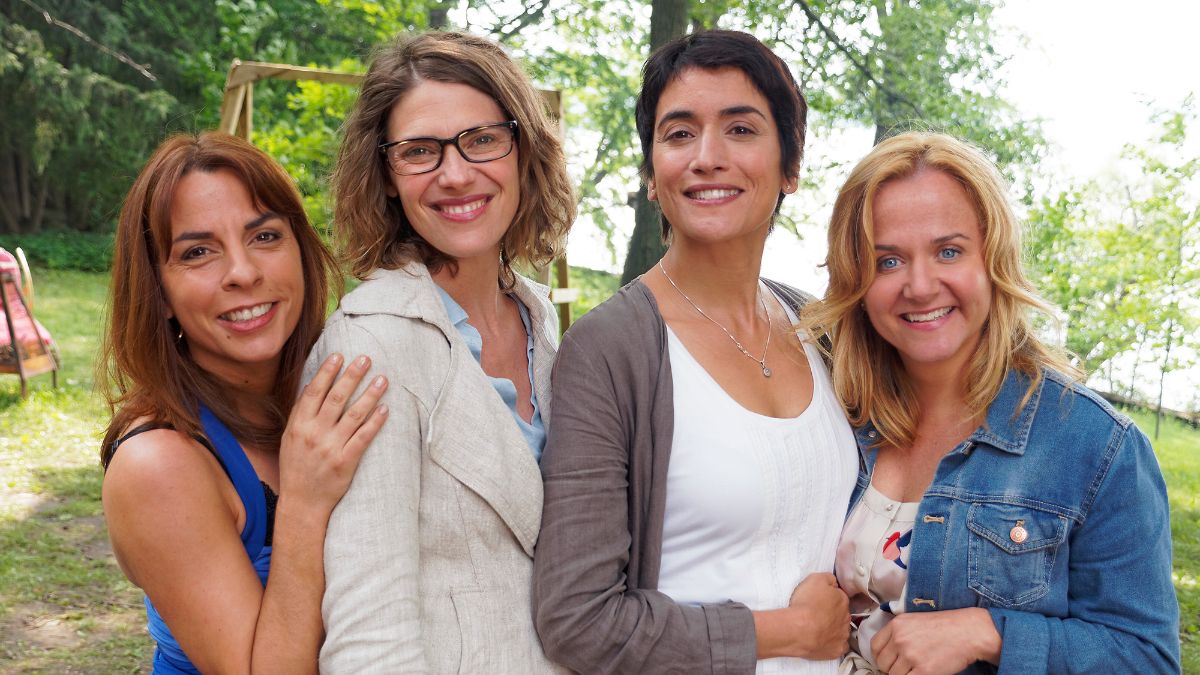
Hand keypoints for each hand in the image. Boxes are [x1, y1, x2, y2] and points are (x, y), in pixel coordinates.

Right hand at [280, 353, 388, 510]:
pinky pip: (363, 437)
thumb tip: (312, 385)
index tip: (339, 355)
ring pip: (353, 415)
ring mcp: (330, 448)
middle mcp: (314, 434)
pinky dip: (375, 422)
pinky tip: (385, 408)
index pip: (314, 392)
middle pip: (336, 398)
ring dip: (369, 394)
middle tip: (366, 359)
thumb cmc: (296, 467)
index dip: (327, 372)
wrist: (302, 502)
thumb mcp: (290, 438)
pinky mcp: (346, 461)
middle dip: (352, 376)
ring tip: (382, 379)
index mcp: (298, 426)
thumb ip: (300, 413)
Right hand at [786, 572, 850, 659]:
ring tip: (819, 629)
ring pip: (842, 630)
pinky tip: (824, 642)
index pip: (840, 597)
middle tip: (818, 614)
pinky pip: (840, 646)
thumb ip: (828, 578)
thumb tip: (834, 582)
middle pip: (842, 614)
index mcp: (842, 600)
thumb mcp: (815, 579)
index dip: (830, 598)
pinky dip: (833, 644)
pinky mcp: (838, 650)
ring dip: (834, 629)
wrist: (799, 629)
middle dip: (833, 614)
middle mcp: (846, 617)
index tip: (820, 601)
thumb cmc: (806, 604)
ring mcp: (843, 635)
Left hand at [871, 608, 1001, 674]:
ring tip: (916, 668)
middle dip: (891, 667)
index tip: (887, 660)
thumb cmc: (945, 626)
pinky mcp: (923, 670)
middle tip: (904, 666)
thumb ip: (898, 632)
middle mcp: (900, 639)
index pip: (874, 646)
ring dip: (903, 674)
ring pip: (894, 674)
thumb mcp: (914, 620)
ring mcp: (911, 655)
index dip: (880, 656)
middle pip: (882, 662)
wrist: (968, 632)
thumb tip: (886, 651)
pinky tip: (922, 672)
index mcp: (896, 625)